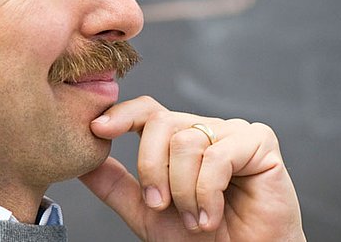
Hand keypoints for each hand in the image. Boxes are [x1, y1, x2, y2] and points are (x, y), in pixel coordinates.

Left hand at [79, 96, 304, 241]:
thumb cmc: (201, 239)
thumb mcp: (147, 213)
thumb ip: (117, 186)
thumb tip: (81, 164)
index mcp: (179, 139)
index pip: (147, 110)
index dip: (122, 114)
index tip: (96, 129)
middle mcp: (205, 129)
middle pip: (161, 123)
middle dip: (152, 169)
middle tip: (160, 205)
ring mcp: (233, 132)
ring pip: (186, 142)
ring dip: (183, 191)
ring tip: (194, 219)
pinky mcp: (259, 141)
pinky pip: (217, 155)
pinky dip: (206, 192)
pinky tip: (210, 216)